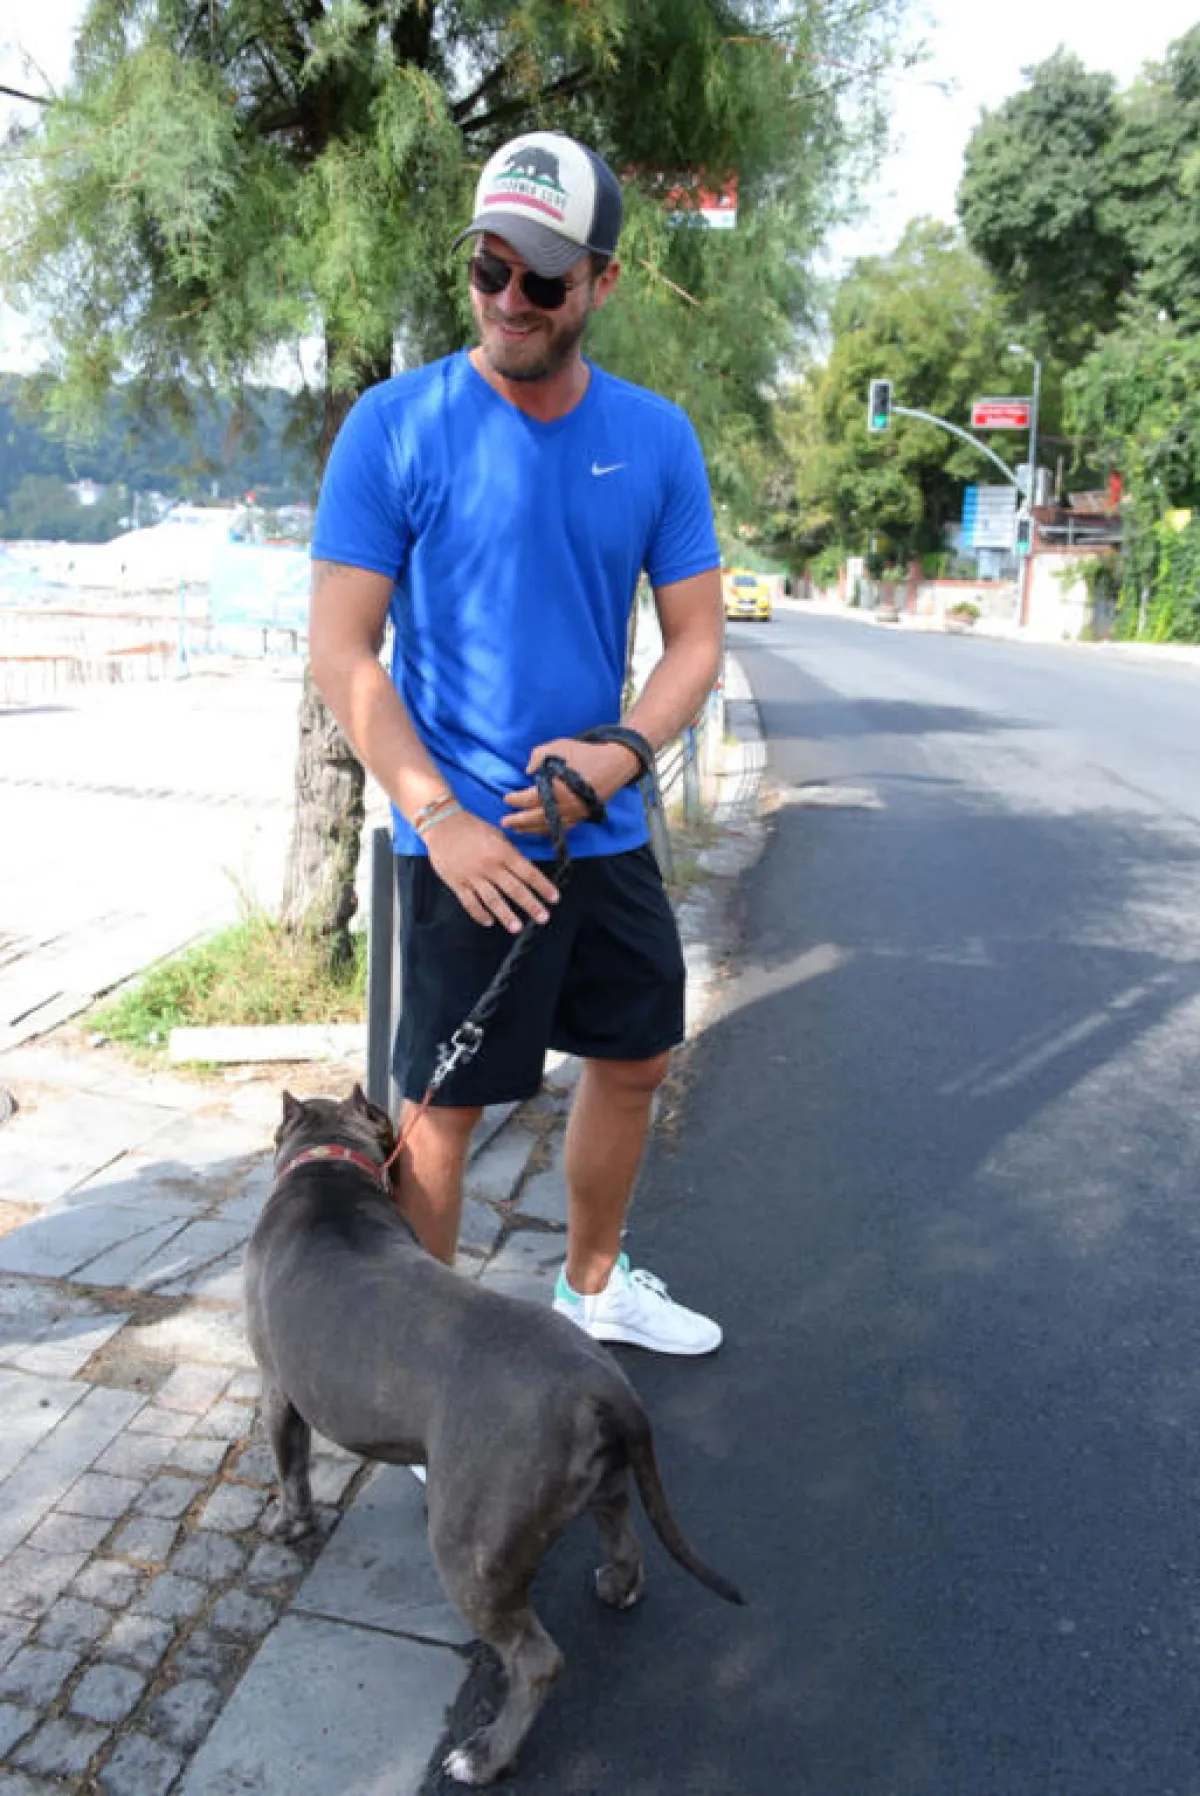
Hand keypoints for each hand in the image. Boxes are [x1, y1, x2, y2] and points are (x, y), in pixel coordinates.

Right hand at [424, 809, 560, 931]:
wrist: (442, 824)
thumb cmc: (472, 827)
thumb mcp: (497, 835)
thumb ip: (511, 853)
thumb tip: (526, 870)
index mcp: (502, 852)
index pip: (528, 872)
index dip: (543, 886)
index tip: (554, 898)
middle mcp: (489, 865)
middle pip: (514, 889)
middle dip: (531, 905)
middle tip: (543, 918)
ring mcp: (472, 876)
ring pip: (492, 900)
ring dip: (506, 915)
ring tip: (517, 927)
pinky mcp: (457, 882)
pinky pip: (469, 903)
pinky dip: (480, 914)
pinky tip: (489, 921)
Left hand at [501, 738, 640, 837]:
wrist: (616, 763)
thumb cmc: (586, 753)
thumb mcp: (559, 746)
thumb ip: (539, 756)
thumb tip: (528, 770)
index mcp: (557, 788)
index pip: (530, 799)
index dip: (515, 800)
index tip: (506, 798)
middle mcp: (566, 804)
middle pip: (536, 817)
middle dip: (518, 821)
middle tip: (504, 822)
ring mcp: (575, 812)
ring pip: (549, 826)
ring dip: (531, 829)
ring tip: (517, 830)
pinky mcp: (583, 815)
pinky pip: (563, 827)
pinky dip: (549, 830)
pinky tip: (539, 829)